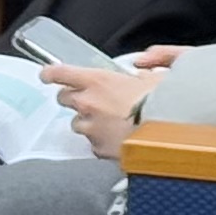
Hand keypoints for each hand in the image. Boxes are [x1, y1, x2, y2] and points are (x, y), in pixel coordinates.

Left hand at [40, 61, 169, 161]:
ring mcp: (91, 128)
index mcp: (98, 81)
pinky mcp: (99, 149)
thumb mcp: (160, 74)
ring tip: (110, 122)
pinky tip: (119, 139)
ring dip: (89, 122)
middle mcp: (89, 104)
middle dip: (73, 98)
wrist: (168, 137)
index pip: (61, 73)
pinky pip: (93, 144)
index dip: (51, 73)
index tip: (47, 74)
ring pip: (78, 124)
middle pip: (64, 99)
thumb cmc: (165, 105)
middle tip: (90, 98)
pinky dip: (102, 141)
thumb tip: (143, 65)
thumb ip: (148, 65)